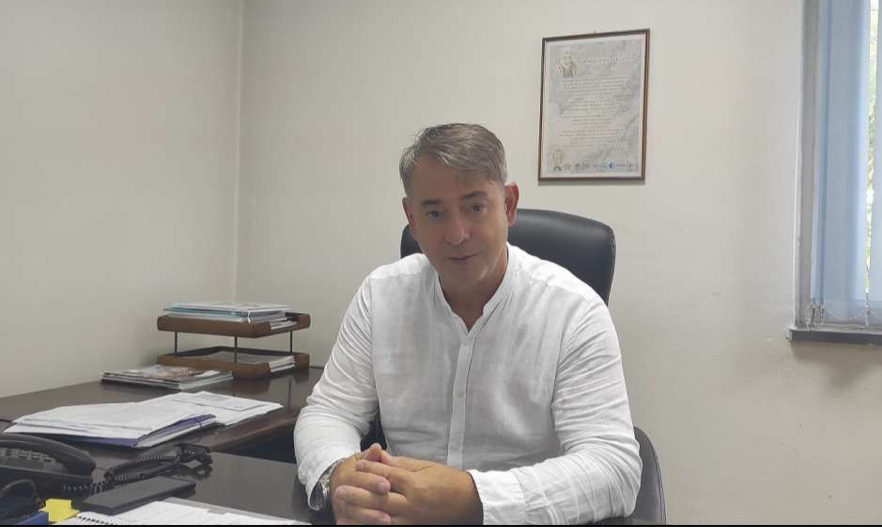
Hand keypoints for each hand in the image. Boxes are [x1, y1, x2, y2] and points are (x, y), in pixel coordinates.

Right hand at [331, 443, 394, 524]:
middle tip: (388, 506)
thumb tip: (377, 448)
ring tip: (386, 521)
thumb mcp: (359, 459)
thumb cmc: (354, 470)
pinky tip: (376, 526)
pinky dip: (362, 524)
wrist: (336, 483)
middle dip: (373, 503)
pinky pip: (353, 522)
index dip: (373, 482)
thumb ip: (370, 456)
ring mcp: (342, 507)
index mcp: (347, 475)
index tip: (387, 485)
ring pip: (355, 514)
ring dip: (370, 518)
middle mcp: (342, 492)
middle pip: (356, 499)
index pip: (360, 478)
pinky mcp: (344, 518)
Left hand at [354, 452, 482, 524]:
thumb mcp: (425, 467)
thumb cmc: (448, 481)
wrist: (470, 502)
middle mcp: (412, 503)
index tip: (355, 466)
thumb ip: (400, 464)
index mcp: (415, 483)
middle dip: (357, 495)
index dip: (369, 471)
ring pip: (381, 520)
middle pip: (378, 499)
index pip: (386, 476)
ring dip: (359, 519)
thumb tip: (379, 457)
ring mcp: (413, 520)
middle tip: (339, 491)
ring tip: (342, 516)